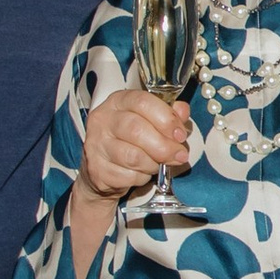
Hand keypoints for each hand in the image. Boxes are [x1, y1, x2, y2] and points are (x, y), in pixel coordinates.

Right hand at [77, 85, 192, 201]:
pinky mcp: (97, 169)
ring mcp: (97, 145)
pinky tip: (142, 173)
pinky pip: (128, 176)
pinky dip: (142, 177)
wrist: (103, 169)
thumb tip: (183, 111)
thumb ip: (168, 114)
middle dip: (164, 146)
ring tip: (159, 164)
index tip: (180, 134)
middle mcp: (104, 120)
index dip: (166, 118)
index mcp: (118, 101)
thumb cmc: (130, 140)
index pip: (142, 102)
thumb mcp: (150, 120)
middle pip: (137, 130)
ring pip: (134, 156)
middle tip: (179, 155)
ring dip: (154, 164)